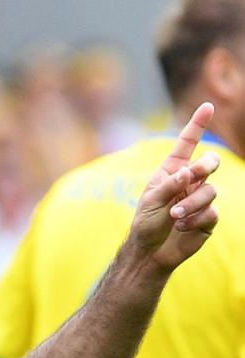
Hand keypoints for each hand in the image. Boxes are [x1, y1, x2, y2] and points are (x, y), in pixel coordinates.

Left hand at [130, 102, 220, 270]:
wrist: (150, 251)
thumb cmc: (146, 223)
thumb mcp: (150, 201)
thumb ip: (169, 184)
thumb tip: (188, 171)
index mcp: (172, 172)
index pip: (187, 144)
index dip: (198, 125)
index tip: (207, 106)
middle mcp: (189, 182)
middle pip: (210, 162)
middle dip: (205, 166)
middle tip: (193, 175)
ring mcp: (201, 198)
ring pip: (210, 190)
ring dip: (191, 203)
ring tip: (174, 215)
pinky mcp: (208, 217)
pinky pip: (211, 211)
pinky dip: (195, 219)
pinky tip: (181, 227)